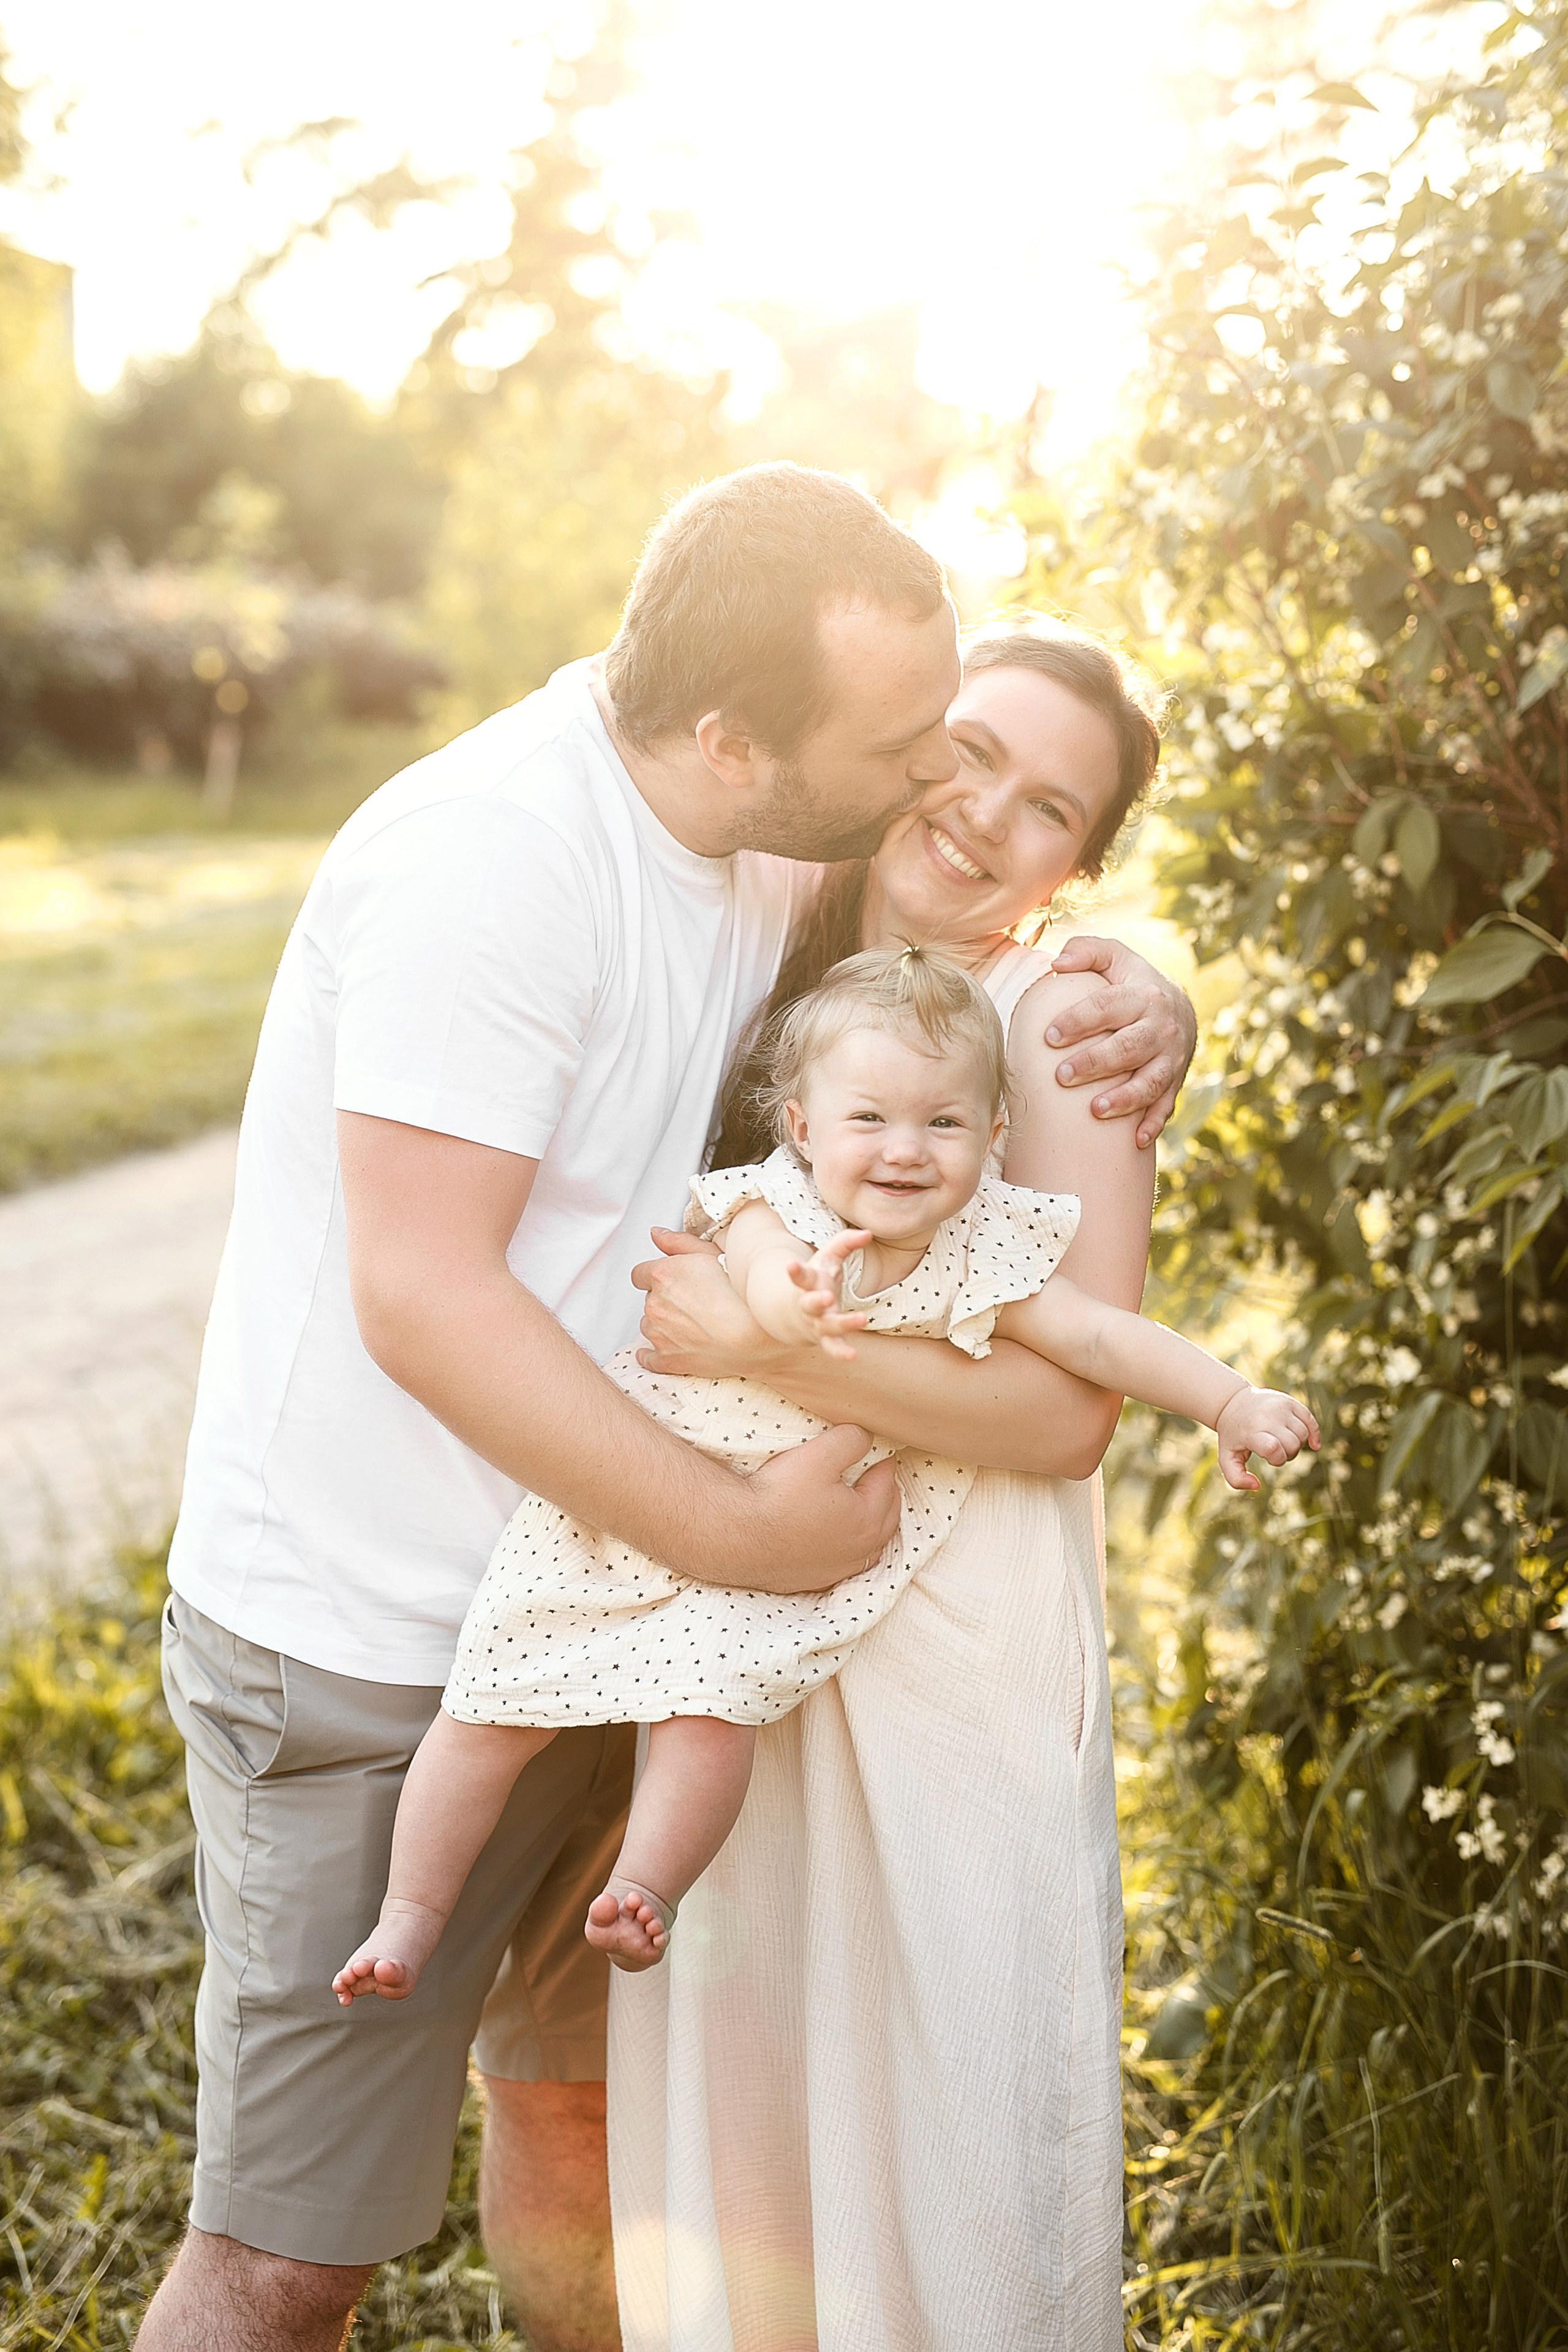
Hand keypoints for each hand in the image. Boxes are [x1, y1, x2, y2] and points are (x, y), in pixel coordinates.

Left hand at [632, 1228, 782, 1377]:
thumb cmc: (740, 1293)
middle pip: (649, 1300)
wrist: (758, 1336)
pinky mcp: (667, 1360)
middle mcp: (654, 1304)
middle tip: (694, 1302)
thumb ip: (678, 1242)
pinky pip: (647, 1358)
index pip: (640, 1274)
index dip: (657, 1277)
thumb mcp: (712, 1254)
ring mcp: (659, 1335)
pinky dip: (652, 1354)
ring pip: (649, 1326)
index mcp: (662, 1274)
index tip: (673, 1282)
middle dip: (665, 1300)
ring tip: (693, 1324)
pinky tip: (668, 1348)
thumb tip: (654, 1234)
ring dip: (663, 1324)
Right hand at [740, 1423, 900, 1592]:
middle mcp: (858, 1552)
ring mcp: (834, 1570)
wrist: (734, 1535)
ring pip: (868, 1547)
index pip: (887, 1483)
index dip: (884, 1462)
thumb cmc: (778, 1495)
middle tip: (878, 1475)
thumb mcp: (820, 1454)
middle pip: (886, 1518)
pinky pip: (841, 1564)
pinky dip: (846, 1549)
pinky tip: (835, 1540)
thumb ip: (852, 1440)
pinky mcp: (811, 1580)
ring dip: (871, 1526)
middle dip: (886, 1494)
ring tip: (865, 1509)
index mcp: (867, 1520)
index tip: (881, 1450)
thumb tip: (866, 1438)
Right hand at [784, 1230, 871, 1359]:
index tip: (789, 1264)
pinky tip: (852, 1356)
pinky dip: (840, 1352)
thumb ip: (845, 1243)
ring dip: (842, 1324)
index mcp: (808, 1283)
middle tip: (827, 1296)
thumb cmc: (817, 1280)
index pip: (799, 1276)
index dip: (794, 1271)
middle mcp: (808, 1305)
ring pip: (826, 1326)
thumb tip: (869, 1232)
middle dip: (817, 1300)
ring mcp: (816, 1322)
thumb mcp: (827, 1258)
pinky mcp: (825, 1337)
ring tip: (861, 1319)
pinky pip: (832, 1346)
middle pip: (810, 1304)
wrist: (794, 1313)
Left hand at [1044, 936, 1198, 1148]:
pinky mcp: (1174, 1082)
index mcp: (1143, 996)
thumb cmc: (1133, 983)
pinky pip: (1165, 1106)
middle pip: (1128, 1047)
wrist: (1180, 1009)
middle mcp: (1161, 1028)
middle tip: (1061, 1076)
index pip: (1107, 1007)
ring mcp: (1170, 1059)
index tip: (1049, 1036)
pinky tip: (1134, 1140)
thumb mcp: (1115, 958)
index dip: (1079, 1021)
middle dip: (1095, 1063)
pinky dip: (1153, 1124)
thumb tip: (1056, 963)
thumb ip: (1086, 950)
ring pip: (1149, 1081)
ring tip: (1095, 1110)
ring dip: (1124, 1098)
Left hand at [1216, 1387, 1320, 1490]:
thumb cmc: (1233, 1435)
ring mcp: (1280, 1406)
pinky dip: (1314, 1434)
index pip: (1274, 1448)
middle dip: (1287, 1454)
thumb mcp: (1227, 1458)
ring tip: (1282, 1442)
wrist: (1233, 1402)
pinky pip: (1310, 1420)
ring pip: (1303, 1434)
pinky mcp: (1290, 1401)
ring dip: (1296, 1444)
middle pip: (1292, 1444)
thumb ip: (1237, 1479)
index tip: (1267, 1457)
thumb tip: (1257, 1486)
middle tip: (1274, 1451)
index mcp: (1251, 1431)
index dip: (1276, 1459)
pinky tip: (1313, 1444)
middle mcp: (1267, 1416)